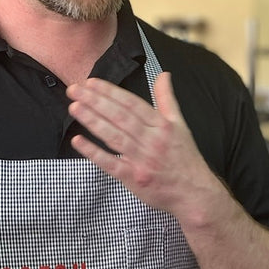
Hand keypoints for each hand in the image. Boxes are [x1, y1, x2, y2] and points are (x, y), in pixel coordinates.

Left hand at [66, 73, 217, 220]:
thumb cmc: (185, 158)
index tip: (91, 82)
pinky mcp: (134, 179)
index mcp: (162, 126)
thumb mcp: (180, 125)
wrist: (194, 193)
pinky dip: (94, 152)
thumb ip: (167, 99)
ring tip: (74, 107)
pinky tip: (78, 141)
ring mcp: (143, 160)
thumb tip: (164, 75)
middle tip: (74, 89)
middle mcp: (152, 141)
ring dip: (93, 121)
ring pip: (114, 137)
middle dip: (95, 101)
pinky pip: (111, 164)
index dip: (111, 92)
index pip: (132, 104)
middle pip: (120, 117)